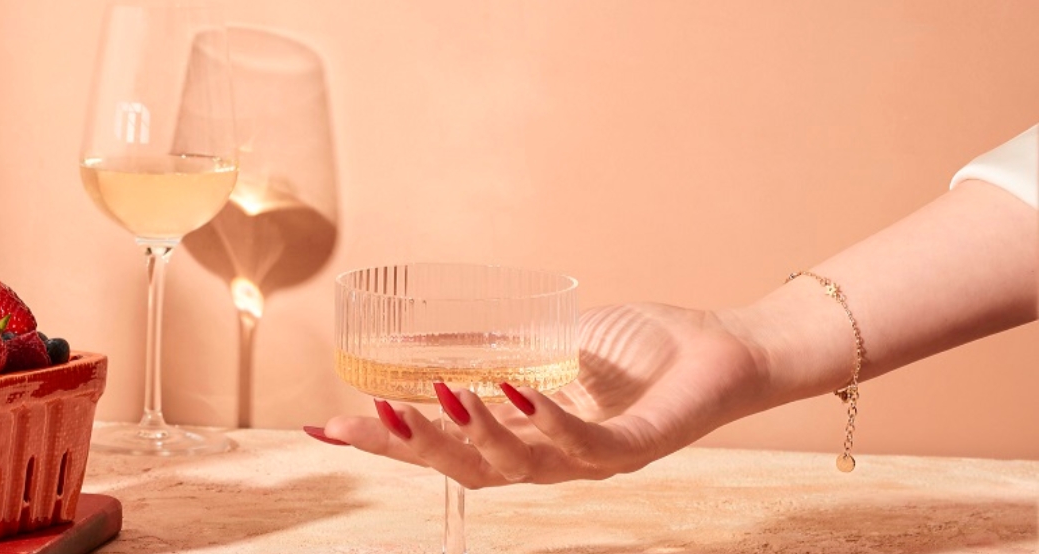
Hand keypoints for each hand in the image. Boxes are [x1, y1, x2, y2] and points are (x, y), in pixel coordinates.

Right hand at [317, 303, 773, 488]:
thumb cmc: (644, 348)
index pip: (443, 452)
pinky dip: (544, 419)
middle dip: (411, 448)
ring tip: (438, 394)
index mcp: (524, 441)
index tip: (325, 429)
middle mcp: (552, 461)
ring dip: (471, 432)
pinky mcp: (636, 447)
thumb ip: (490, 348)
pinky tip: (513, 390)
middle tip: (366, 419)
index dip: (385, 445)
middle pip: (465, 470)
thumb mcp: (546, 340)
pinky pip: (582, 442)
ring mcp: (592, 459)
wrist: (728, 347)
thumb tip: (409, 340)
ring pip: (515, 465)